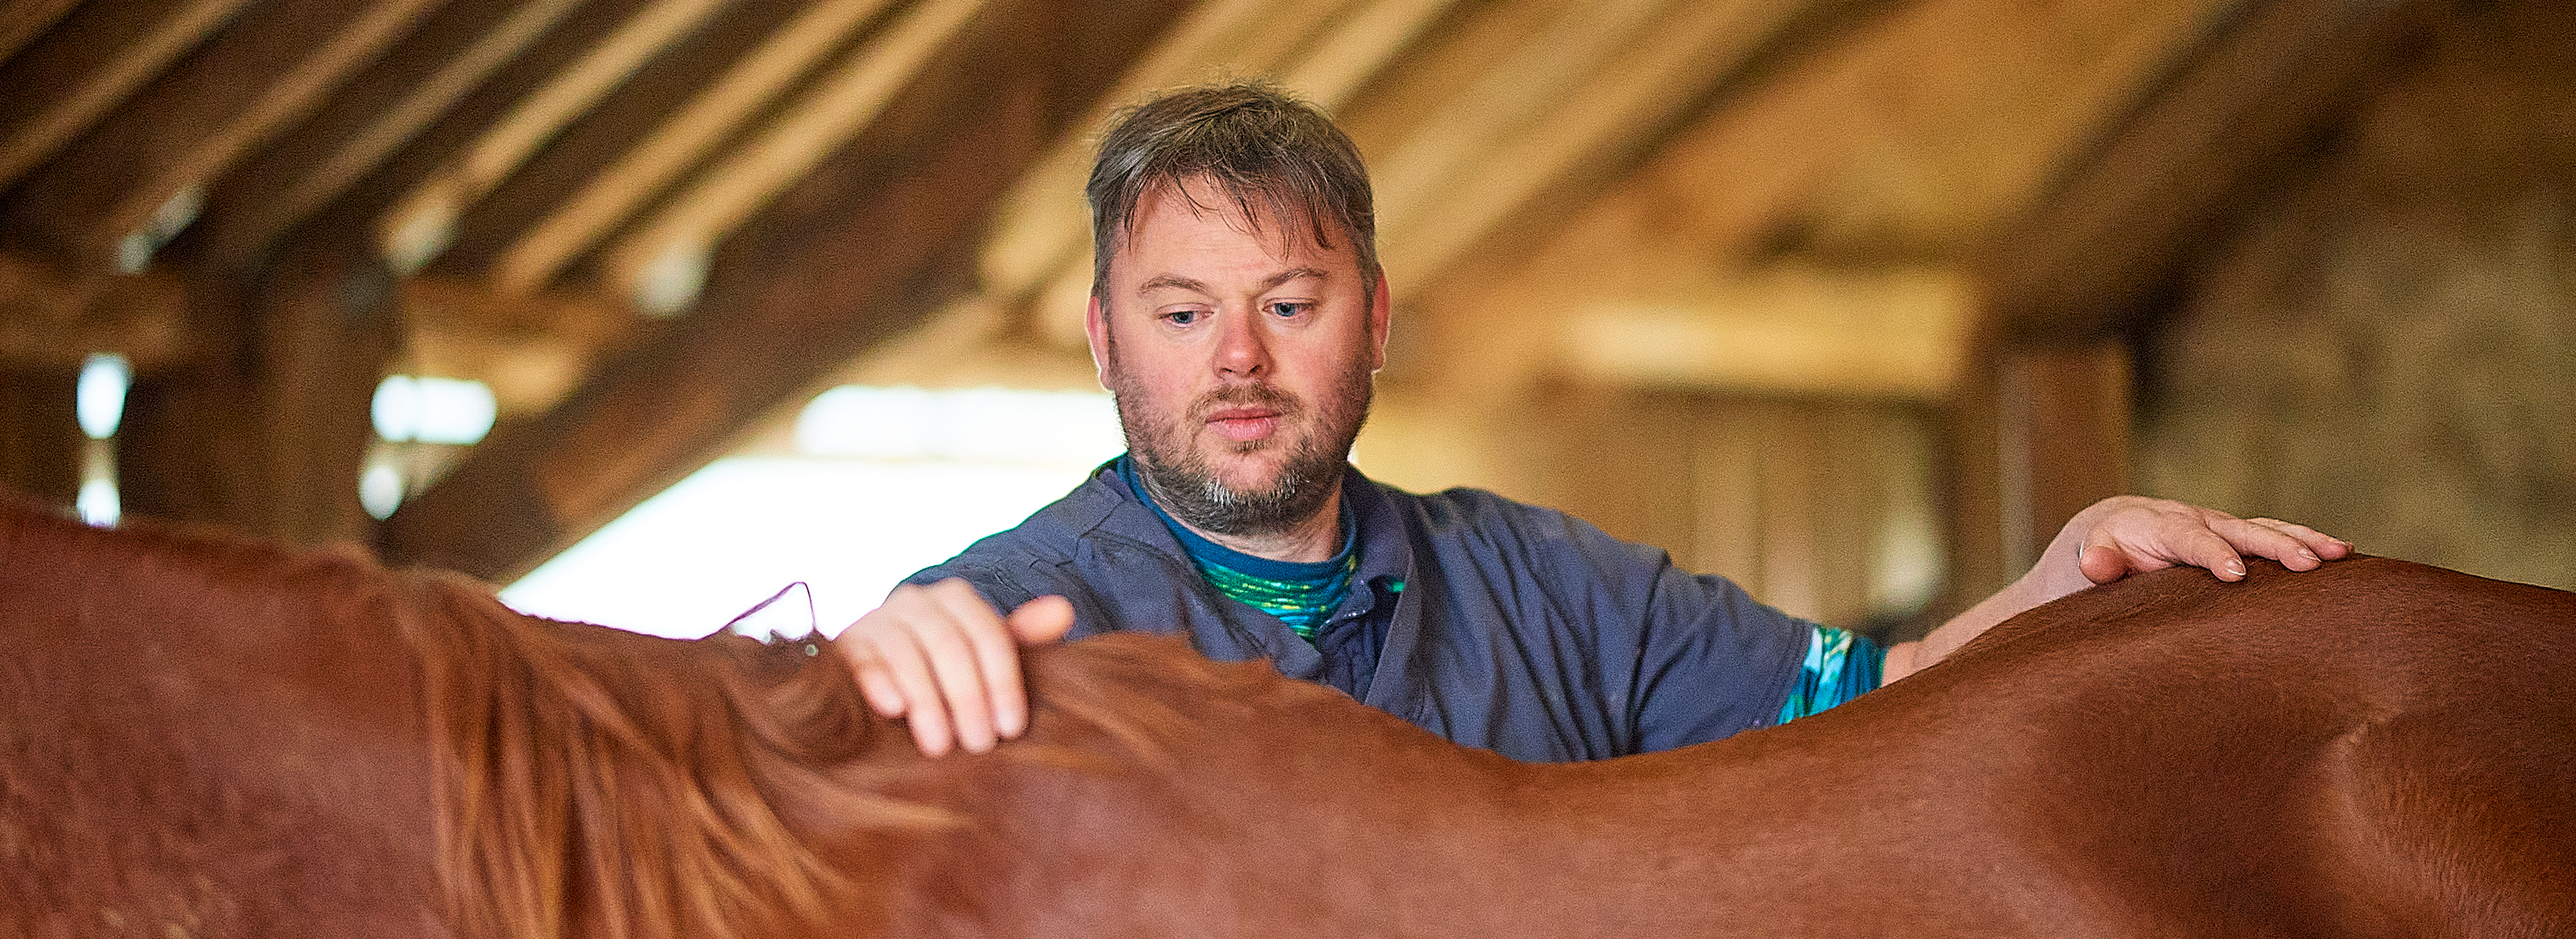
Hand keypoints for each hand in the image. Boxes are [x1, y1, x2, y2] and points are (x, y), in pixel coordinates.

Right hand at [834, 579, 1074, 756]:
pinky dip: (877, 680)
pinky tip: (892, 709)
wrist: (876, 677)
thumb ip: (1020, 638)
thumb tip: (1063, 610)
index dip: (1003, 682)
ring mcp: (876, 620)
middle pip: (949, 645)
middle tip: (978, 745)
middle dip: (967, 698)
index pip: (989, 635)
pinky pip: (862, 658)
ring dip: (928, 701)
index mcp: (957, 599)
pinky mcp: (844, 644)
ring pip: (907, 653)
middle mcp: (916, 601)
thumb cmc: (943, 672)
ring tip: (940, 746)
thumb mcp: (984, 657)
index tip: (1012, 728)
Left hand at [2060, 496, 2351, 587]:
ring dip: (2303, 540)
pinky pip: (2275, 535)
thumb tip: (2095, 564)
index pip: (2191, 540)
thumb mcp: (2093, 553)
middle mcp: (2199, 520)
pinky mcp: (2239, 536)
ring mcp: (2223, 527)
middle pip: (2241, 530)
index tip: (2236, 575)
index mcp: (2164, 526)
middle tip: (2309, 563)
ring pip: (2266, 530)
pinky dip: (2307, 541)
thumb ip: (2098, 560)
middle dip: (2275, 546)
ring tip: (2340, 553)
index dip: (2214, 555)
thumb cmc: (2106, 549)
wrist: (2117, 531)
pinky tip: (2345, 554)